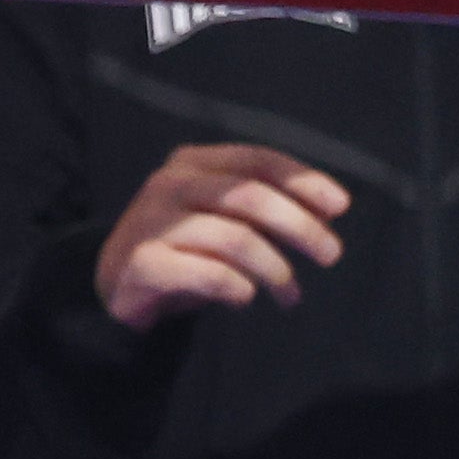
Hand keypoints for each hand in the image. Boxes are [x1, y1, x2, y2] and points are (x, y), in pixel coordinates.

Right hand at [94, 143, 351, 331]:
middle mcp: (170, 183)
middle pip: (251, 197)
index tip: (340, 207)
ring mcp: (150, 220)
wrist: (118, 283)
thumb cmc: (186, 246)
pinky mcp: (140, 261)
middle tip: (331, 254)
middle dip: (300, 226)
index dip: (304, 181)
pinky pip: (205, 272)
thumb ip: (268, 208)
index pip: (259, 161)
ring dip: (274, 268)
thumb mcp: (226, 217)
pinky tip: (246, 298)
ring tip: (290, 294)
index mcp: (195, 161)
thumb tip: (329, 214)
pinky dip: (236, 286)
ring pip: (234, 238)